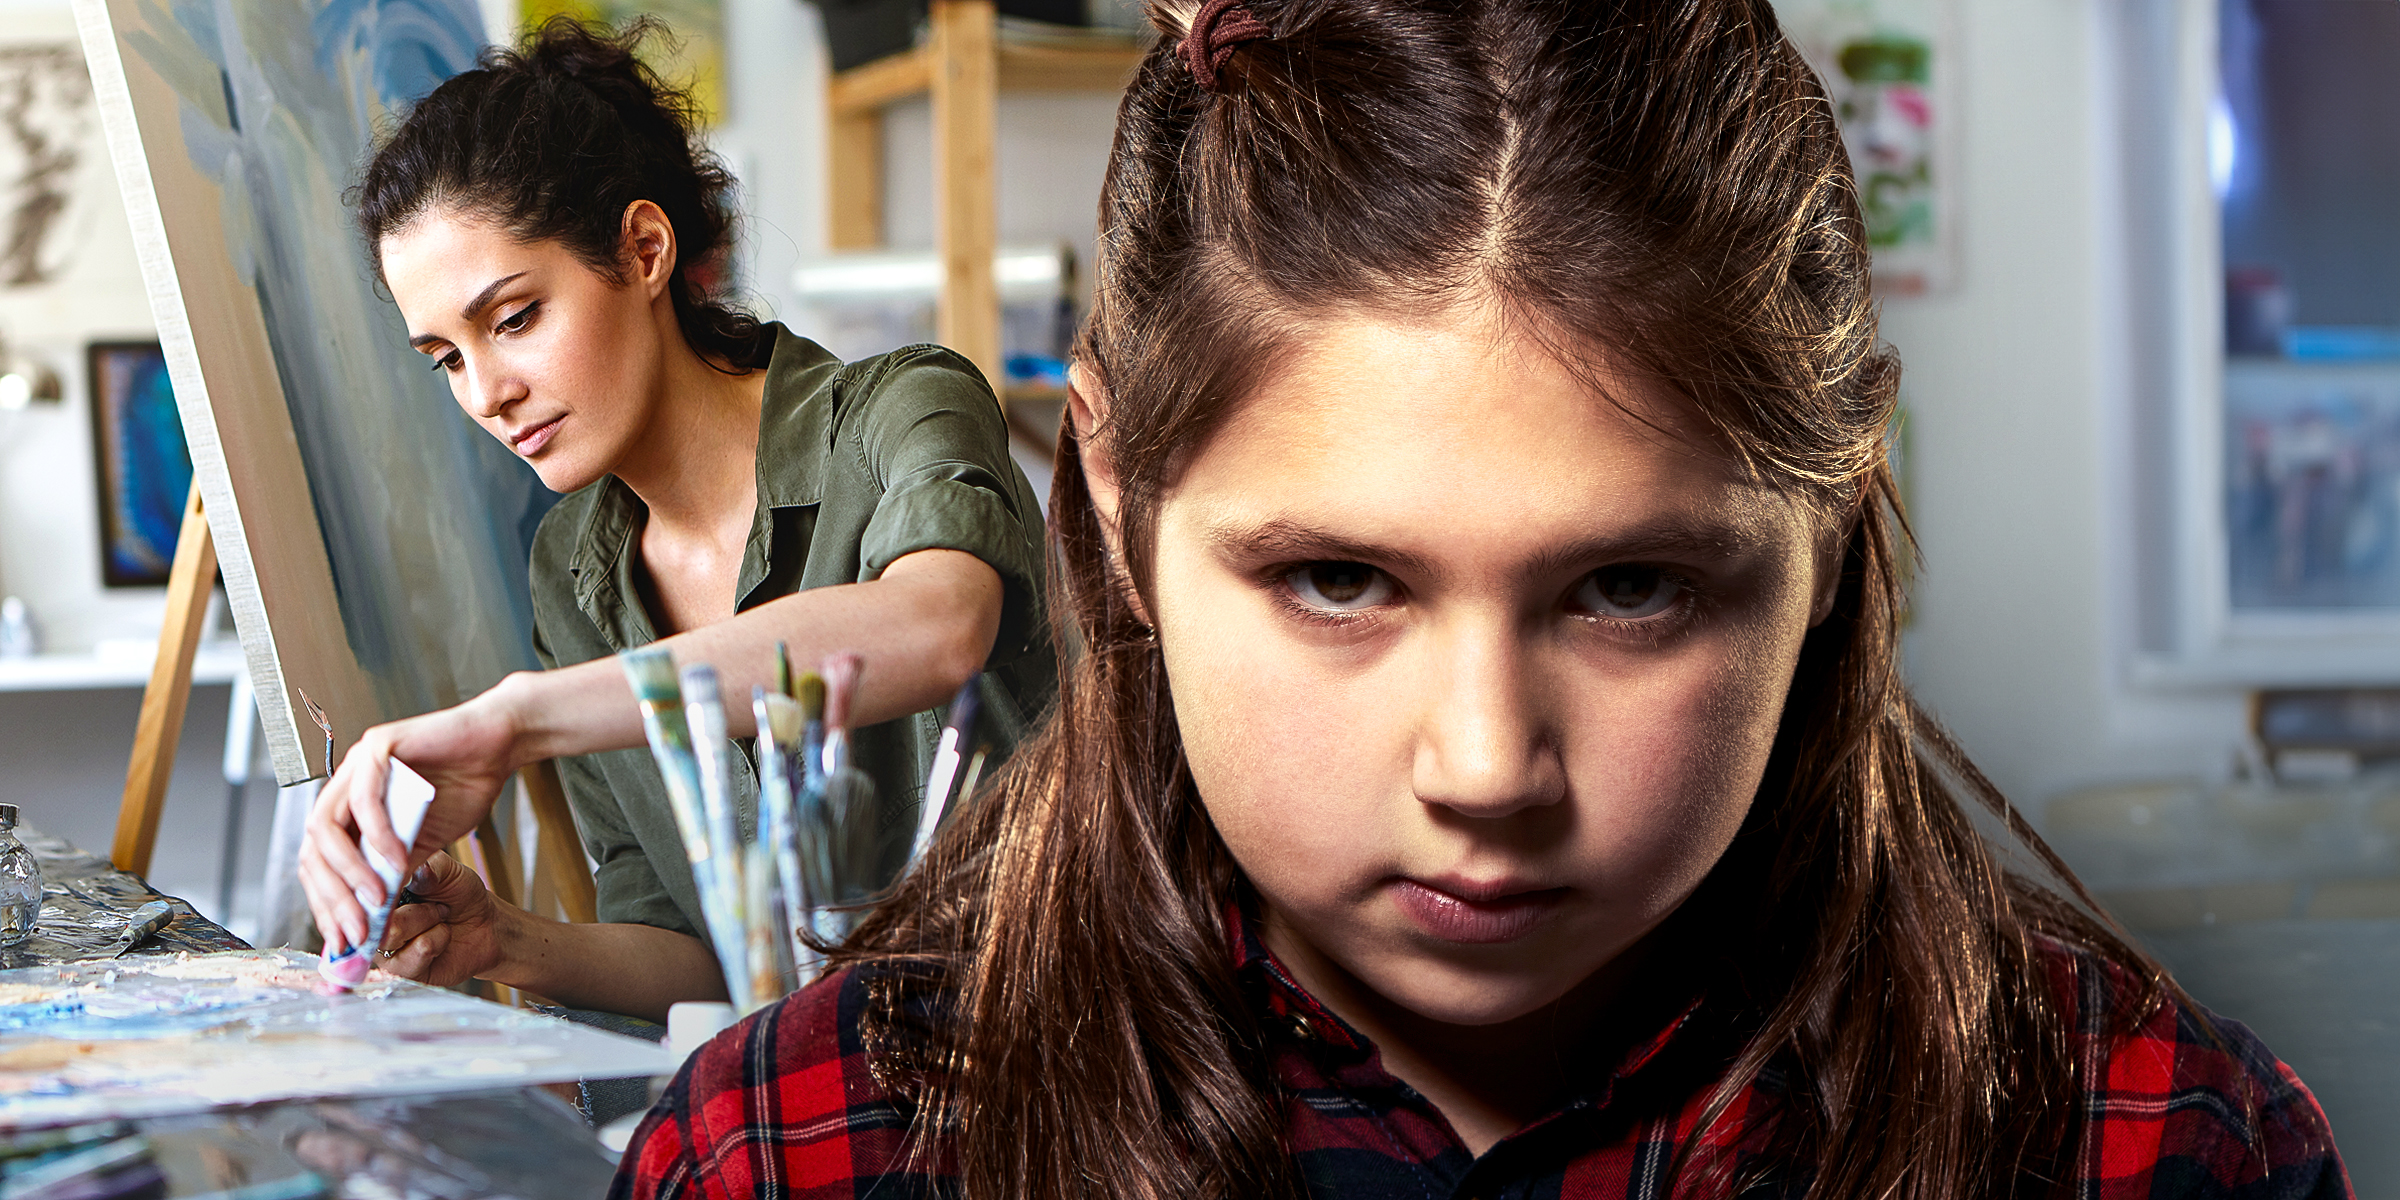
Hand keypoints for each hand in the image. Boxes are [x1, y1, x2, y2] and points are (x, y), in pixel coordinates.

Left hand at [298, 683, 529, 954]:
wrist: (497, 746)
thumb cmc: (464, 788)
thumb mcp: (423, 846)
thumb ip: (394, 874)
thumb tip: (373, 918)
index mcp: (348, 810)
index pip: (318, 863)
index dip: (326, 904)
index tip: (344, 939)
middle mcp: (343, 787)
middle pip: (314, 849)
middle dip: (334, 896)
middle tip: (357, 927)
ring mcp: (356, 765)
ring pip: (327, 825)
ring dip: (350, 869)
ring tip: (377, 897)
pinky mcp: (377, 746)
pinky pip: (365, 799)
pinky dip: (379, 834)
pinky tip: (399, 859)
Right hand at [375, 853, 510, 987]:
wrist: (485, 926)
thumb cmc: (459, 895)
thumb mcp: (447, 871)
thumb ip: (428, 867)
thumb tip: (412, 869)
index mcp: (373, 894)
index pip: (359, 890)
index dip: (378, 885)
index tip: (406, 881)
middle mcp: (370, 923)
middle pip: (371, 915)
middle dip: (415, 906)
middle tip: (437, 904)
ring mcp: (381, 950)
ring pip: (392, 933)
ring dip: (428, 920)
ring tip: (440, 918)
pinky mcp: (400, 972)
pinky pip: (417, 951)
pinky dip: (439, 939)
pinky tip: (442, 937)